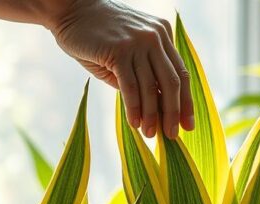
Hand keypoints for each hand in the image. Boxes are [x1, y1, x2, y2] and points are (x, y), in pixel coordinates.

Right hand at [45, 0, 193, 138]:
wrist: (71, 9)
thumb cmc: (97, 35)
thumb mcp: (126, 52)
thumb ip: (141, 74)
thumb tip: (154, 108)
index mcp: (162, 35)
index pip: (181, 73)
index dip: (186, 101)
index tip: (188, 125)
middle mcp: (155, 37)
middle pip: (172, 82)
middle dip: (173, 112)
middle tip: (171, 135)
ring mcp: (138, 42)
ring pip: (152, 87)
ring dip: (152, 115)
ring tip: (149, 134)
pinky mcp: (119, 50)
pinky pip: (131, 86)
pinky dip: (134, 107)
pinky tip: (134, 123)